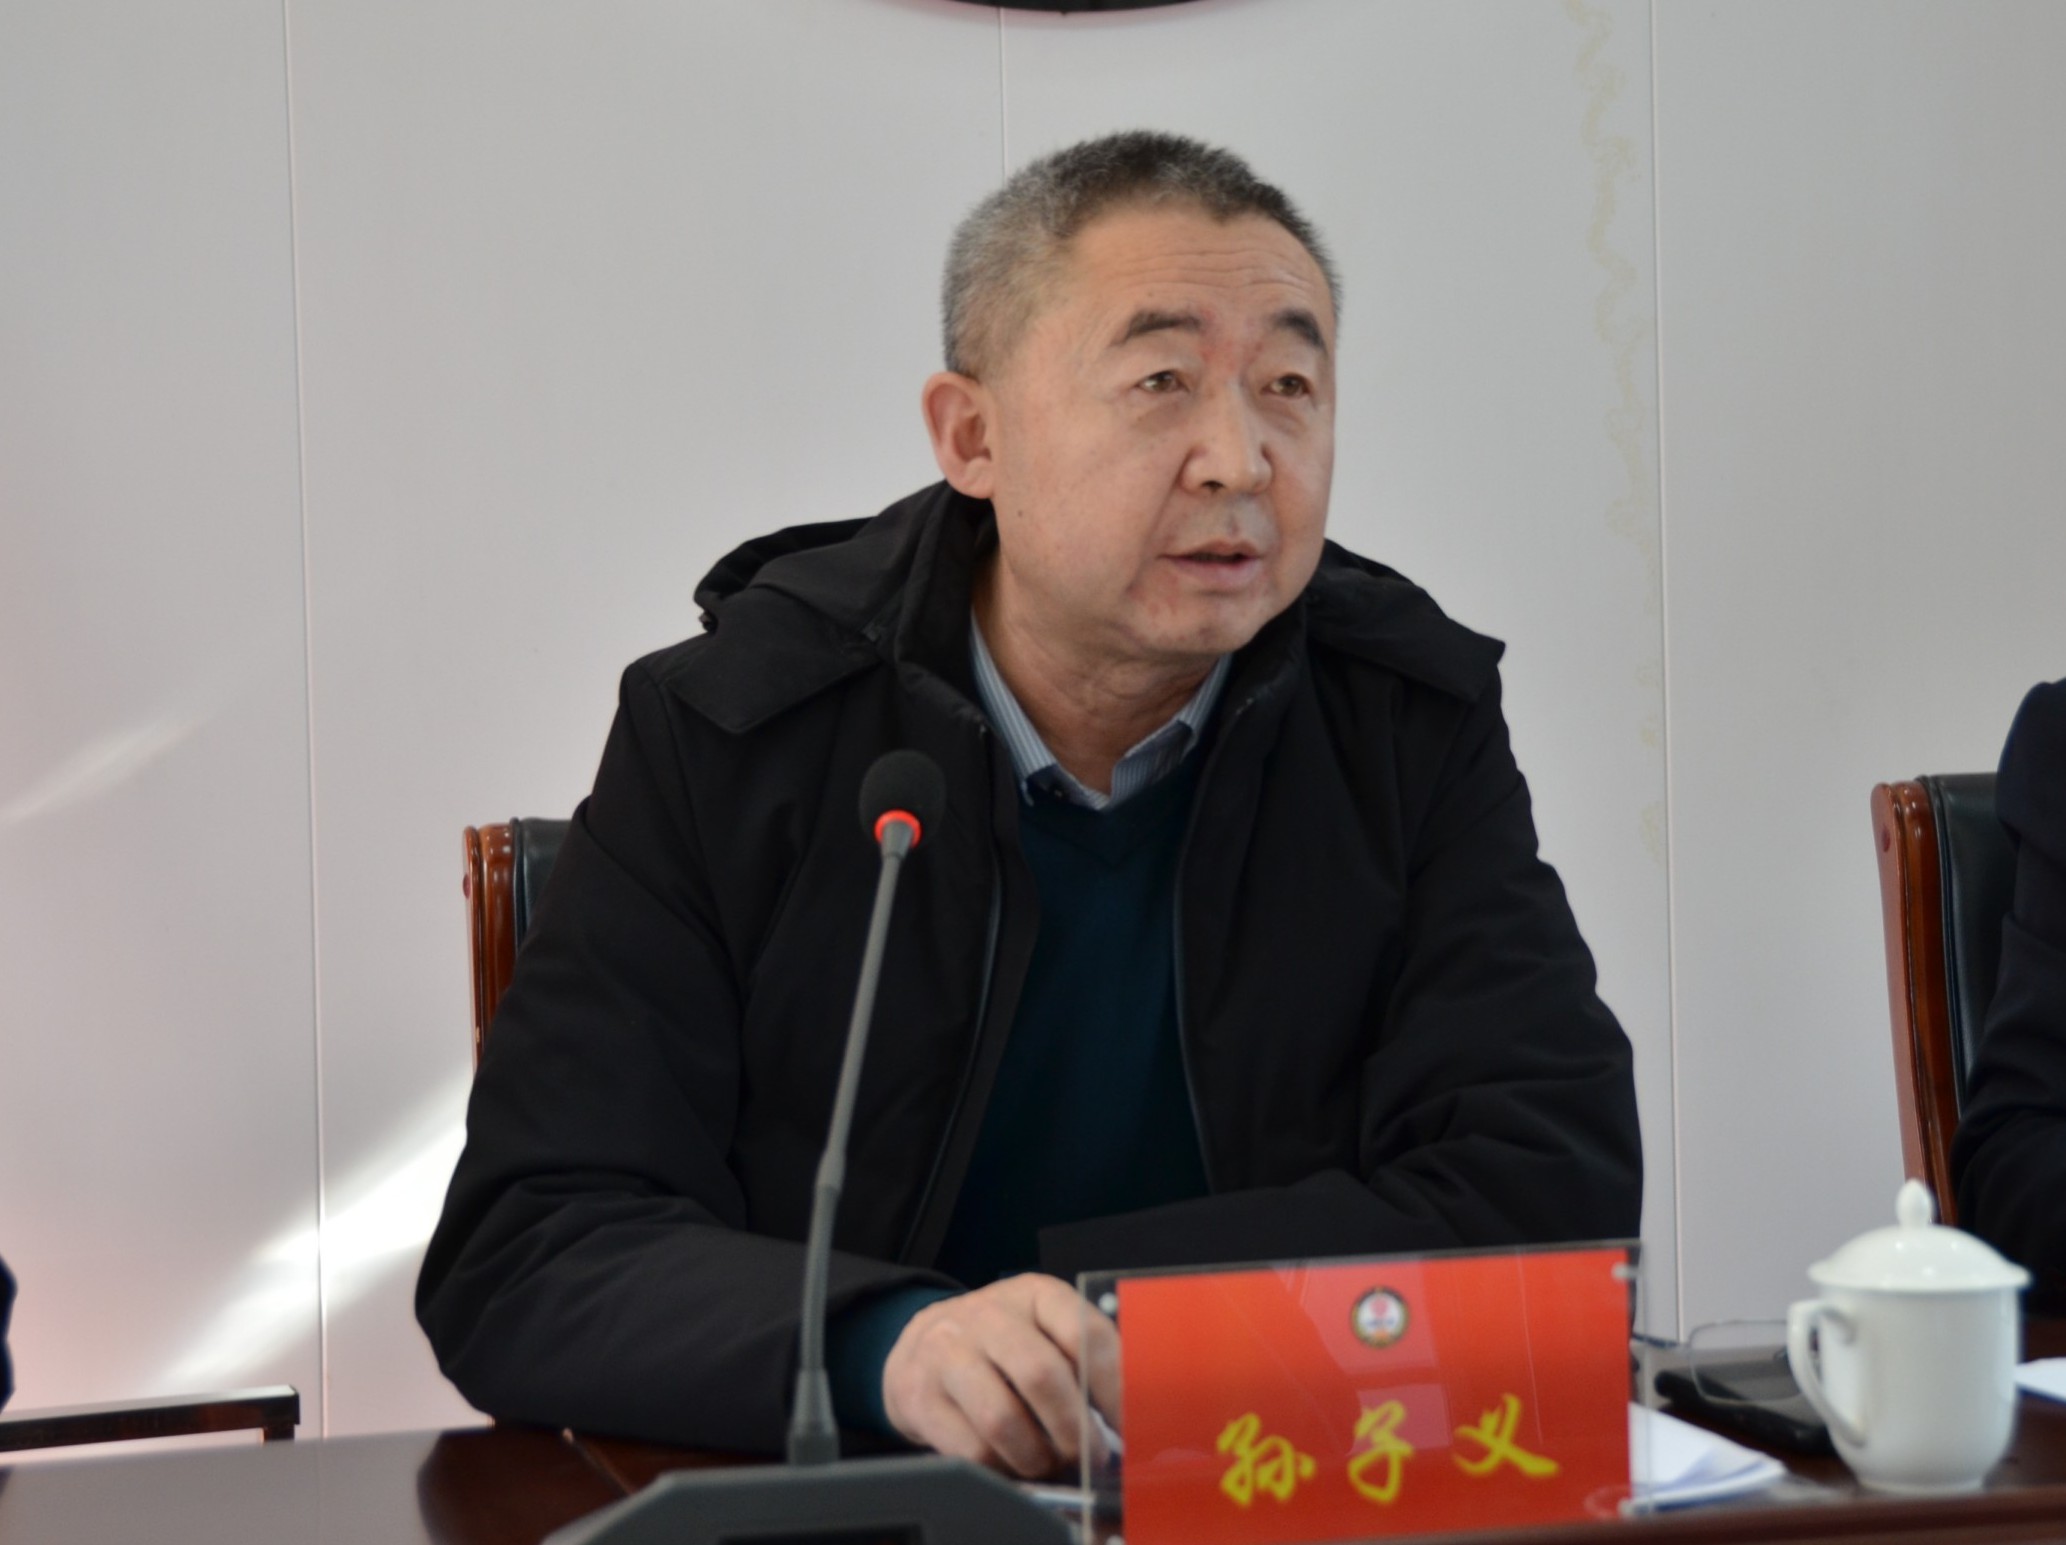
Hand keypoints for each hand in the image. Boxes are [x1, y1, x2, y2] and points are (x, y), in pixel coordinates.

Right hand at [880, 1272, 1121, 1477]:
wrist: (923, 1346)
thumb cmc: (1003, 1347)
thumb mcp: (1044, 1331)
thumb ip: (1084, 1361)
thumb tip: (1130, 1420)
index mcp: (1033, 1294)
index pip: (1083, 1331)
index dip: (1113, 1385)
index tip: (1128, 1424)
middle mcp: (987, 1315)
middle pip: (1041, 1375)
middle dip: (1074, 1429)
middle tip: (1089, 1458)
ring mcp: (947, 1352)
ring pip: (1002, 1419)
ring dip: (1036, 1457)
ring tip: (1047, 1464)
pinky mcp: (919, 1396)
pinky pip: (970, 1450)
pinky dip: (999, 1469)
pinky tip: (1009, 1464)